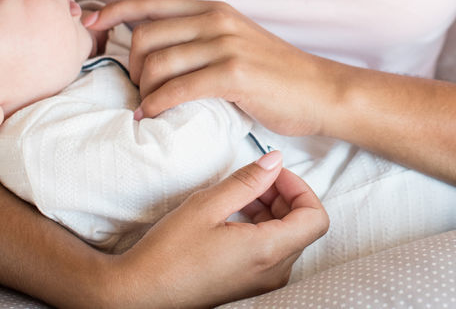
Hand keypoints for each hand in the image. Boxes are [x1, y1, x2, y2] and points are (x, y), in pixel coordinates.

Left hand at [84, 0, 344, 135]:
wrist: (320, 91)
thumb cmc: (277, 75)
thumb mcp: (237, 42)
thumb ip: (201, 39)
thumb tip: (156, 51)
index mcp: (216, 9)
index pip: (154, 1)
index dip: (116, 10)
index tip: (92, 24)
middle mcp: (218, 20)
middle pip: (146, 36)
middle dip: (130, 66)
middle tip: (137, 90)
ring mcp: (226, 45)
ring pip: (157, 63)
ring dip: (142, 90)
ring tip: (146, 106)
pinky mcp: (234, 74)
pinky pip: (178, 88)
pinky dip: (157, 104)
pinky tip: (152, 116)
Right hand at [106, 150, 328, 308]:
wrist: (139, 294)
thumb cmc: (168, 253)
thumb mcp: (207, 206)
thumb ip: (248, 181)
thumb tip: (275, 161)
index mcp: (268, 252)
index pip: (316, 217)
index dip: (301, 188)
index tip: (275, 173)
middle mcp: (273, 272)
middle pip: (303, 226)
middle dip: (285, 196)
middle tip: (256, 178)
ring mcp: (263, 282)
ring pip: (288, 238)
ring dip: (273, 210)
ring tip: (241, 195)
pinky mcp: (250, 285)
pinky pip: (272, 251)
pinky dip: (263, 228)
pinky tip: (234, 215)